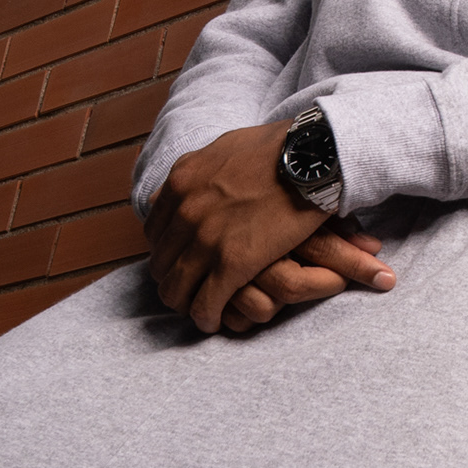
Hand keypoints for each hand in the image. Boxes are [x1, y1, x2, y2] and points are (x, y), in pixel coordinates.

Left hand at [145, 125, 392, 335]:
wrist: (313, 155)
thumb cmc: (280, 147)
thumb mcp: (225, 147)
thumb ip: (200, 168)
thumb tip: (184, 180)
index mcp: (181, 183)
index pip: (154, 232)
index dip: (166, 251)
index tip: (181, 260)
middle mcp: (185, 212)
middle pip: (161, 263)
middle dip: (173, 278)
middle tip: (190, 288)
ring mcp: (207, 239)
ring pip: (176, 288)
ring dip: (185, 302)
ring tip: (200, 309)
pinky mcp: (233, 263)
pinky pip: (205, 303)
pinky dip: (206, 316)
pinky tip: (214, 320)